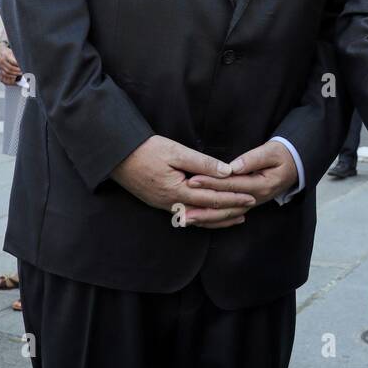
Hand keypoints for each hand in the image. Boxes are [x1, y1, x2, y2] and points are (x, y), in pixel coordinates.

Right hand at [0, 41, 21, 85]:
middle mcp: (2, 61)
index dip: (18, 65)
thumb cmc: (7, 51)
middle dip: (17, 70)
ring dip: (14, 74)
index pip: (13, 62)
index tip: (23, 67)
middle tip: (23, 71)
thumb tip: (22, 63)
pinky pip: (4, 74)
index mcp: (6, 56)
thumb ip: (16, 57)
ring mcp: (0, 65)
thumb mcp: (12, 52)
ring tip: (20, 74)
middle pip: (10, 68)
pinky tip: (15, 76)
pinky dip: (10, 76)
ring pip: (7, 72)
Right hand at [111, 135, 256, 226]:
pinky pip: (187, 214)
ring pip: (198, 217)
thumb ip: (201, 163)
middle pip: (207, 211)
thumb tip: (225, 171)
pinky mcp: (161, 203)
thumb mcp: (175, 151)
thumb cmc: (146, 150)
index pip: (211, 198)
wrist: (116, 156)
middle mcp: (172, 203)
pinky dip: (202, 217)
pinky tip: (209, 216)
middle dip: (230, 209)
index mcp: (177, 190)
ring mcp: (165, 205)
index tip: (250, 196)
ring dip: (218, 218)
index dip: (233, 197)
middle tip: (251, 206)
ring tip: (237, 217)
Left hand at [188, 141, 298, 209]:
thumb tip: (234, 166)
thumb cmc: (283, 155)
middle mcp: (254, 199)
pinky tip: (199, 221)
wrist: (295, 165)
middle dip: (201, 205)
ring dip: (205, 217)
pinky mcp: (246, 204)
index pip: (231, 185)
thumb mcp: (272, 152)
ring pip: (225, 214)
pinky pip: (228, 215)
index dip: (211, 182)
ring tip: (184, 219)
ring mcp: (250, 204)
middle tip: (180, 206)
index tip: (192, 180)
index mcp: (260, 185)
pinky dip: (213, 219)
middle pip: (225, 204)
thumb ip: (253, 159)